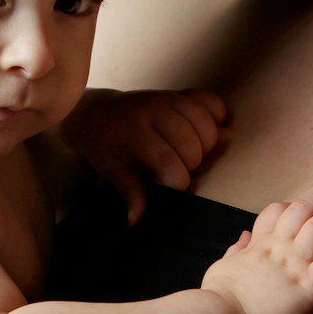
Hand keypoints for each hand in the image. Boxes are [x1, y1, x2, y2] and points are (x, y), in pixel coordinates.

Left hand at [59, 87, 226, 224]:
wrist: (96, 112)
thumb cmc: (105, 145)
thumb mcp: (112, 169)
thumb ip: (130, 192)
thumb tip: (137, 220)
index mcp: (133, 132)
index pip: (169, 162)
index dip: (176, 182)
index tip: (168, 186)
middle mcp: (152, 111)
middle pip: (191, 145)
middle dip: (190, 165)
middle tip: (175, 168)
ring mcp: (166, 98)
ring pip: (204, 123)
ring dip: (205, 145)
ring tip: (190, 153)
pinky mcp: (177, 93)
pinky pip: (209, 100)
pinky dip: (216, 115)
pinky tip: (206, 131)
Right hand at [200, 194, 312, 313]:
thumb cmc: (218, 299)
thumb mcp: (222, 267)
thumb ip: (236, 251)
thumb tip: (243, 238)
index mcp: (260, 244)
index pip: (280, 211)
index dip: (298, 207)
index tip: (312, 214)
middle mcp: (280, 247)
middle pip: (308, 207)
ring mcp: (295, 263)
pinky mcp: (308, 286)